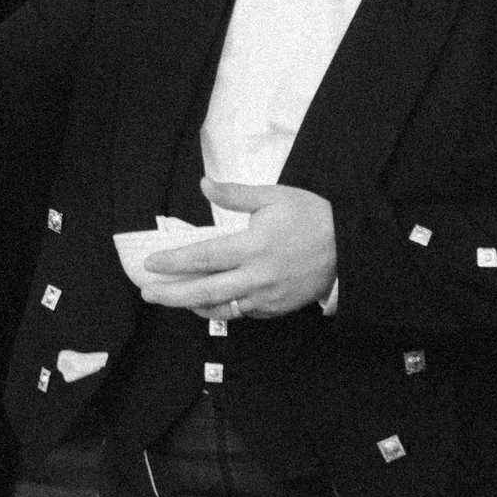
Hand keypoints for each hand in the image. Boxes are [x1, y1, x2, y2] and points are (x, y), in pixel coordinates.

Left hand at [134, 180, 337, 319]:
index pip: (204, 258)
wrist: (349, 248)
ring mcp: (266, 297)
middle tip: (146, 293)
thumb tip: (204, 183)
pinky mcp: (276, 309)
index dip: (174, 262)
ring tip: (172, 299)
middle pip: (205, 292)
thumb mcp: (274, 197)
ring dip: (192, 306)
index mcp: (253, 246)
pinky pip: (242, 313)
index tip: (151, 264)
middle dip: (171, 295)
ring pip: (221, 309)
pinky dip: (221, 308)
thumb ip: (236, 194)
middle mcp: (257, 277)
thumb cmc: (311, 217)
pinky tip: (208, 301)